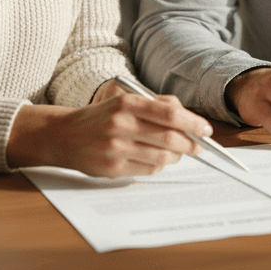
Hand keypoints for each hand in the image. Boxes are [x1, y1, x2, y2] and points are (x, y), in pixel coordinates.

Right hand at [6, 89, 212, 176]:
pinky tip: (154, 160)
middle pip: (170, 139)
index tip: (206, 130)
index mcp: (127, 103)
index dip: (193, 123)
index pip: (170, 114)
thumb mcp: (124, 99)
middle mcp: (121, 124)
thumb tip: (186, 114)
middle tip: (198, 147)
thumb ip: (155, 103)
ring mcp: (116, 148)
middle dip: (190, 144)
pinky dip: (158, 166)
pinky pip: (148, 170)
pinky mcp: (112, 168)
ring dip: (176, 157)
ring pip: (162, 158)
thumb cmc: (101, 116)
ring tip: (177, 153)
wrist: (64, 135)